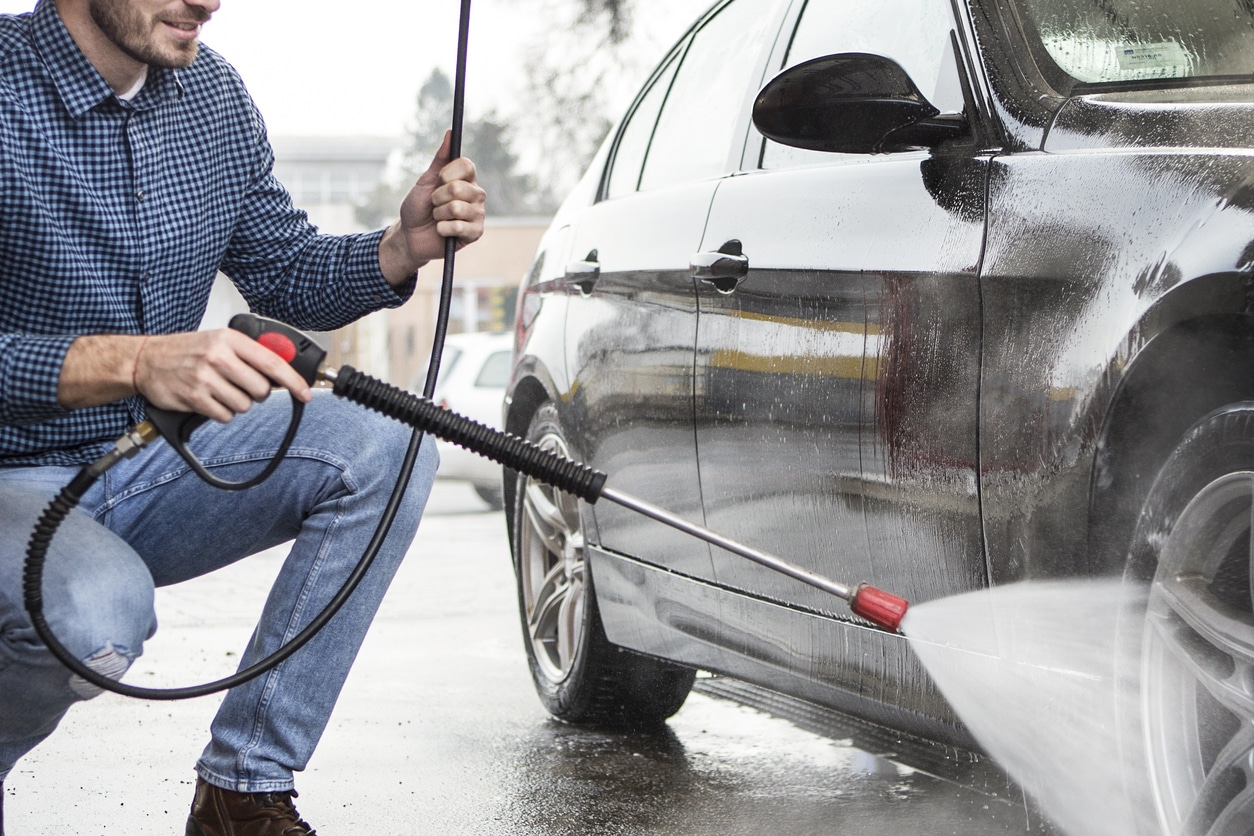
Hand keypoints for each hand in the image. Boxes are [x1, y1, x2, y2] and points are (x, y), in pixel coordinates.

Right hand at [58, 330, 311, 422]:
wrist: (145, 359)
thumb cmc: (187, 351)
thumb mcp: (219, 341)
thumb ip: (250, 354)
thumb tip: (284, 373)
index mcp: (229, 340)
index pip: (272, 363)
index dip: (294, 381)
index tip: (305, 393)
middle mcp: (218, 357)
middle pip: (261, 390)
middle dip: (257, 393)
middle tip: (242, 386)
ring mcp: (205, 378)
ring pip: (245, 405)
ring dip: (237, 403)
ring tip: (220, 391)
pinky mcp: (194, 398)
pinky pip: (225, 416)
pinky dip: (221, 413)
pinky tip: (209, 401)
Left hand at [379, 131, 486, 284]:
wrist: (410, 235)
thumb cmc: (418, 207)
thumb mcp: (425, 181)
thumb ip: (440, 159)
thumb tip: (450, 133)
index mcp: (466, 179)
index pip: (467, 165)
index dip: (448, 173)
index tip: (438, 180)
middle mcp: (476, 194)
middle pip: (459, 188)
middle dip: (437, 197)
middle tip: (434, 204)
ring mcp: (477, 214)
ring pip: (456, 208)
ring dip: (438, 214)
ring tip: (437, 218)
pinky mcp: (475, 233)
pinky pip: (459, 226)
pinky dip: (443, 229)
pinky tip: (442, 231)